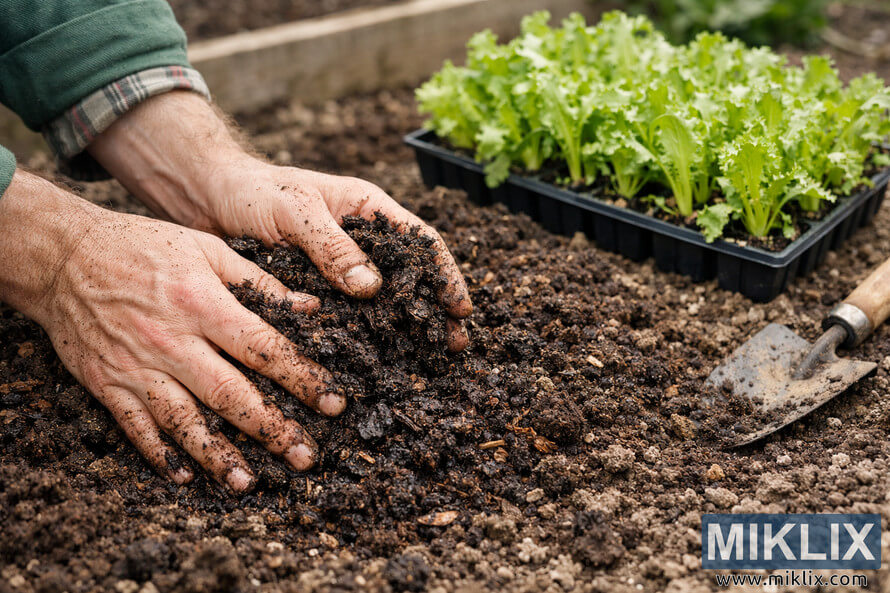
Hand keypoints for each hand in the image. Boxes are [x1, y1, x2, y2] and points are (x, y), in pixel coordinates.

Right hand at [0, 170, 345, 491]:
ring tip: (249, 483)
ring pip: (185, 420)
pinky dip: (160, 454)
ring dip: (219, 456)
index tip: (334, 403)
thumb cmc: (142, 246)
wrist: (64, 256)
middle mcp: (173, 342)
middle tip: (305, 457)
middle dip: (272, 429)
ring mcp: (138, 367)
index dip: (302, 379)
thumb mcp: (206, 249)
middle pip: (230, 394)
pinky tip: (185, 476)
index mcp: (203, 305)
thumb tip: (309, 307)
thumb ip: (258, 280)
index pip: (264, 349)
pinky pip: (137, 427)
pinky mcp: (108, 384)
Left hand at [87, 91, 472, 351]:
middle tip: (456, 345)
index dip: (445, 274)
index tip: (460, 307)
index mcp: (368, 209)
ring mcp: (341, 267)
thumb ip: (332, 246)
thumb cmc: (253, 193)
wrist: (206, 200)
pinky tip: (379, 359)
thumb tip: (372, 287)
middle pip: (412, 276)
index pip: (421, 241)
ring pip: (385, 300)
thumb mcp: (295, 212)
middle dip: (436, 309)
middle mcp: (362, 240)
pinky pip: (349, 315)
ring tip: (430, 358)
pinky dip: (368, 335)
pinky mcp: (318, 290)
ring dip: (408, 327)